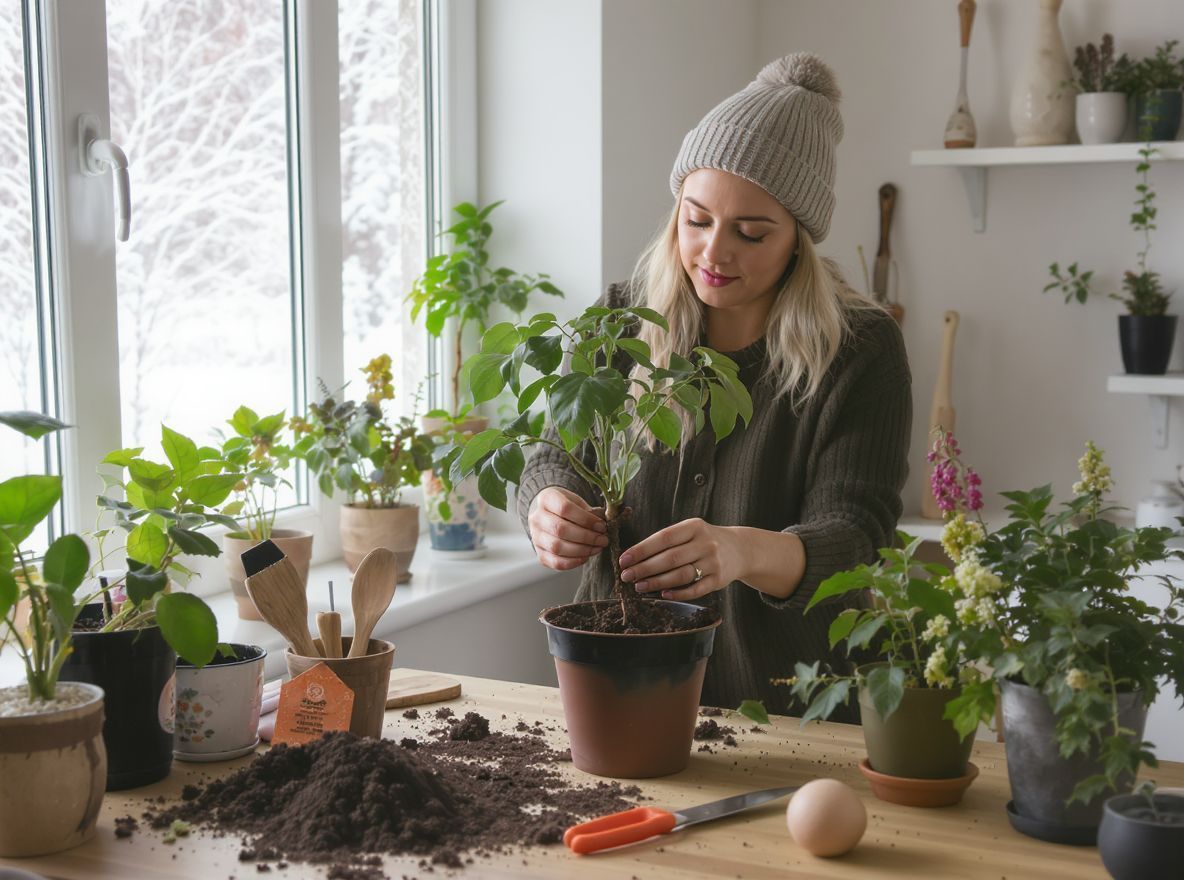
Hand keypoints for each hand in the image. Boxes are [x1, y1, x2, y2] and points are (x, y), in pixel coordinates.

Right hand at [528, 486, 607, 570]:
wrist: (548, 514)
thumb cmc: (566, 507)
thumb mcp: (577, 501)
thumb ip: (589, 512)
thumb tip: (602, 525)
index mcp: (546, 499)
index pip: (565, 508)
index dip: (586, 519)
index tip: (601, 526)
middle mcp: (536, 518)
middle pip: (560, 529)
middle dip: (586, 537)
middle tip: (603, 539)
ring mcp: (535, 537)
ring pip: (557, 547)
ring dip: (582, 550)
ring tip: (597, 548)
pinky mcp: (540, 553)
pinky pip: (555, 562)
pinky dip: (573, 562)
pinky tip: (585, 557)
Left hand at [618, 518, 743, 600]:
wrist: (740, 549)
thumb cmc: (705, 540)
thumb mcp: (690, 531)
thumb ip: (667, 541)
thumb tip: (635, 558)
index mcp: (694, 527)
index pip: (663, 538)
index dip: (641, 550)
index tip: (624, 559)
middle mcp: (705, 543)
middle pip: (670, 558)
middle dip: (644, 568)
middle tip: (626, 576)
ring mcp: (713, 562)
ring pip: (680, 575)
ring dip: (657, 582)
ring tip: (640, 586)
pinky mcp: (719, 580)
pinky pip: (695, 589)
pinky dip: (678, 594)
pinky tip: (663, 595)